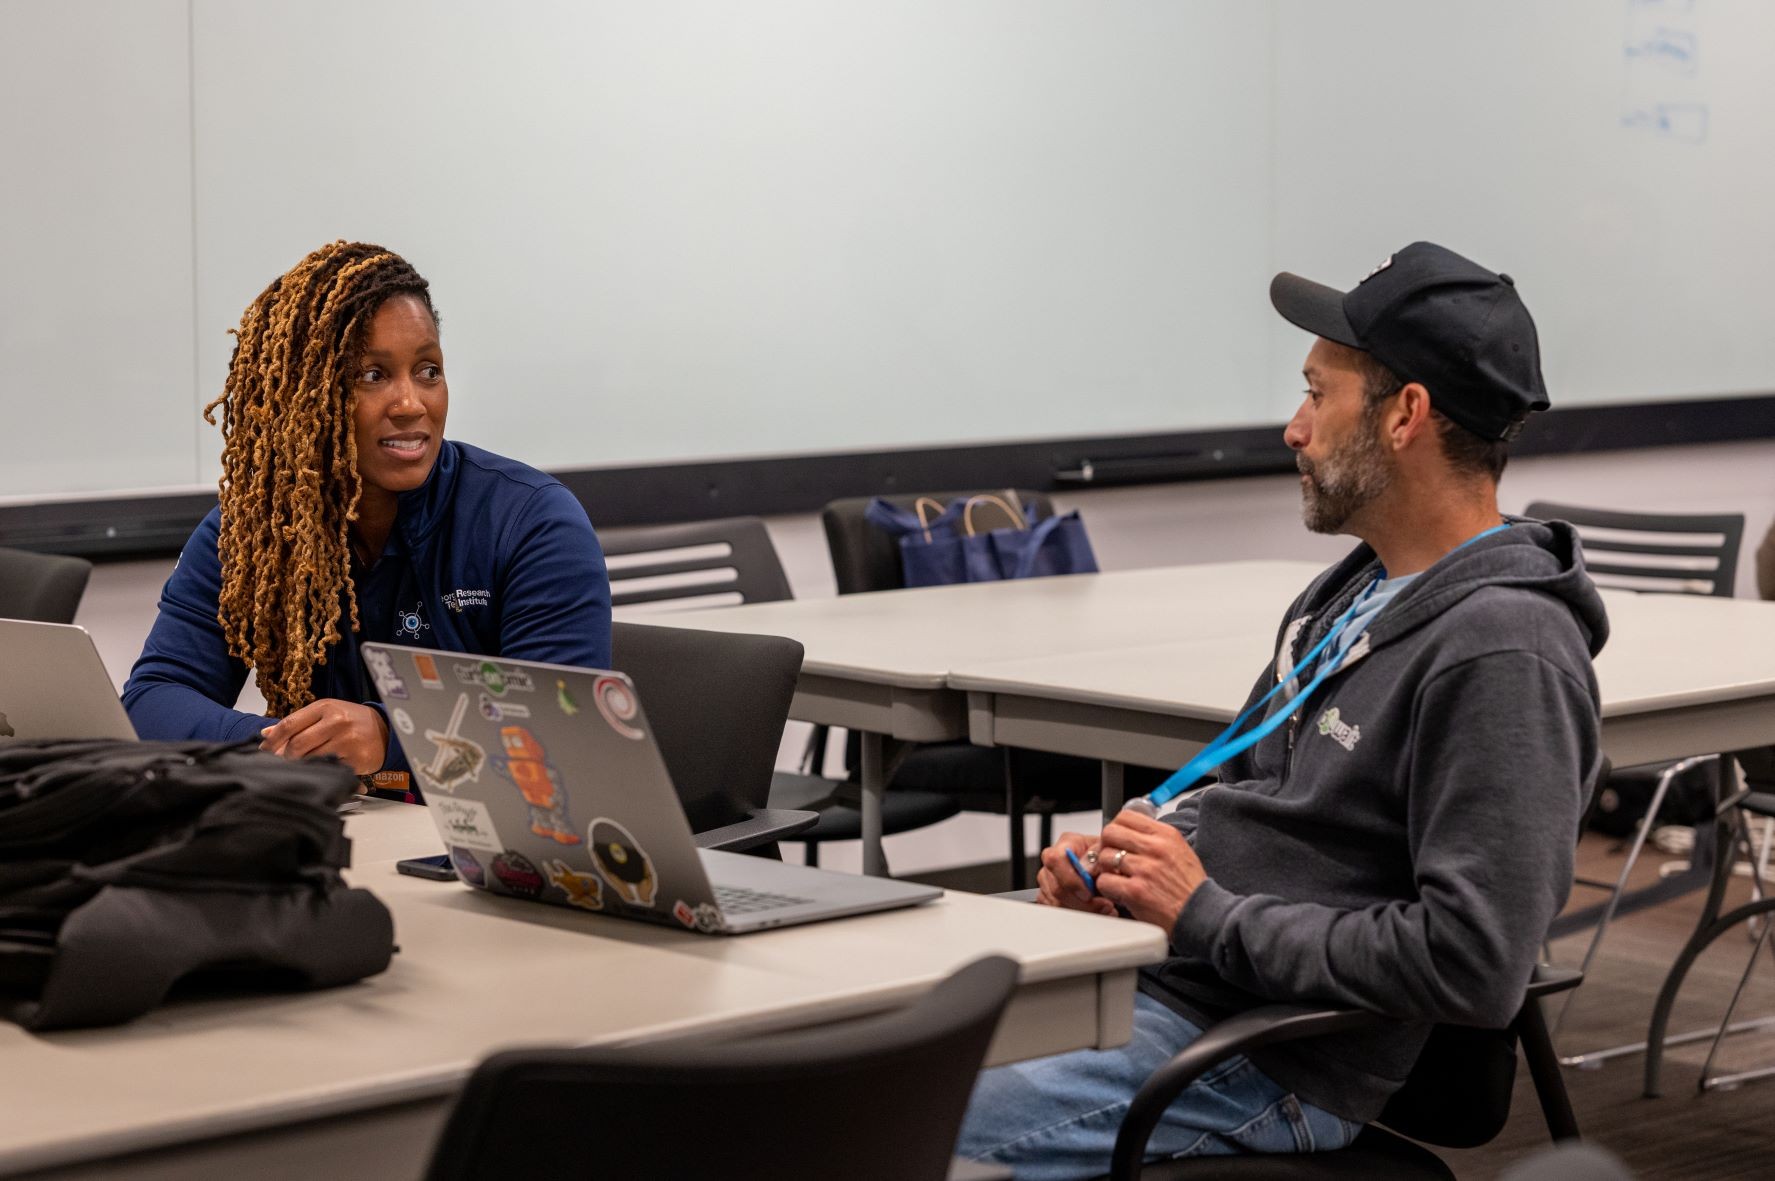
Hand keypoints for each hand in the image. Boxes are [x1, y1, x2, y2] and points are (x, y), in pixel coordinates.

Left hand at [260, 699, 389, 775]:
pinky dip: (322, 770)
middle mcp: (337, 721)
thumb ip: (297, 723)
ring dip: (303, 765)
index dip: (273, 741)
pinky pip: (329, 769)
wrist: (386, 730)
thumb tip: (266, 734)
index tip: (263, 750)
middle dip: (286, 757)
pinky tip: (323, 768)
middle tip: (284, 762)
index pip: (289, 724)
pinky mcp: (357, 759)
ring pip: (311, 759)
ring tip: (304, 765)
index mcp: (325, 707)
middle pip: (297, 745)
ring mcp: (348, 740)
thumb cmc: (352, 721)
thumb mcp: (325, 714)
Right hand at [1036, 831, 1116, 916]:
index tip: (1089, 894)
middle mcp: (1053, 861)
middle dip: (1082, 903)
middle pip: (1057, 888)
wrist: (1108, 869)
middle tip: (1103, 906)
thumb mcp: (1109, 856)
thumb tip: (1093, 871)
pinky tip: (1094, 911)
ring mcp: (1048, 879)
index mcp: (1067, 844)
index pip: (1056, 860)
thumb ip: (1100, 862)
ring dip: (1082, 911)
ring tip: (1103, 909)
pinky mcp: (1047, 895)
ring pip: (1056, 903)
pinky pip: (1056, 910)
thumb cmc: (1107, 860)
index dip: (1071, 880)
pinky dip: (1076, 915)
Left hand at [1093, 811, 1207, 931]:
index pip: (1126, 816)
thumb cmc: (1189, 886)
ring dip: (1106, 869)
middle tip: (1111, 858)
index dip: (1116, 827)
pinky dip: (1107, 887)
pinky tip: (1119, 892)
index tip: (1117, 839)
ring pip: (1104, 857)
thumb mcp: (1180, 850)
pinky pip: (1104, 881)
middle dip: (1106, 846)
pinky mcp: (1135, 891)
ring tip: (1118, 877)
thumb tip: (1128, 831)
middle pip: (1110, 833)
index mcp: (1166, 835)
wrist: (1201, 914)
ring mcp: (1145, 869)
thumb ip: (1155, 838)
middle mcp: (1155, 848)